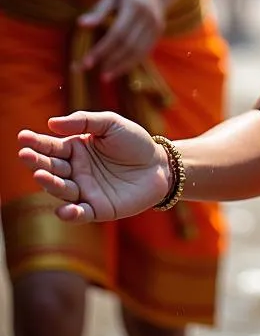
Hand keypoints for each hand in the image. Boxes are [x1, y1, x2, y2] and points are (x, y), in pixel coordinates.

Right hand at [17, 111, 169, 222]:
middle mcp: (75, 172)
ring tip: (41, 175)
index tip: (23, 137)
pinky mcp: (97, 209)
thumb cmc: (135, 142)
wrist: (160, 165)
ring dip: (51, 184)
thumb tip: (51, 123)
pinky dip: (70, 213)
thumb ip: (84, 121)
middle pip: (52, 168)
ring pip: (62, 190)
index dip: (36, 143)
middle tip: (25, 155)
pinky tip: (63, 209)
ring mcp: (84, 191)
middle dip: (37, 162)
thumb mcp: (112, 124)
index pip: (52, 147)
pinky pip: (79, 213)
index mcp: (76, 150)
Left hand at [78, 0, 164, 80]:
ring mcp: (156, 26)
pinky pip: (145, 52)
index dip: (102, 49)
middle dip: (109, 60)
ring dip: (121, 66)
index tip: (87, 62)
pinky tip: (119, 69)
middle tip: (91, 71)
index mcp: (135, 5)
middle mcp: (148, 17)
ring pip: (138, 51)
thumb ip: (99, 10)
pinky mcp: (159, 32)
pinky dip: (132, 63)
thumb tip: (81, 24)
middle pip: (128, 44)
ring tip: (105, 76)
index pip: (117, 32)